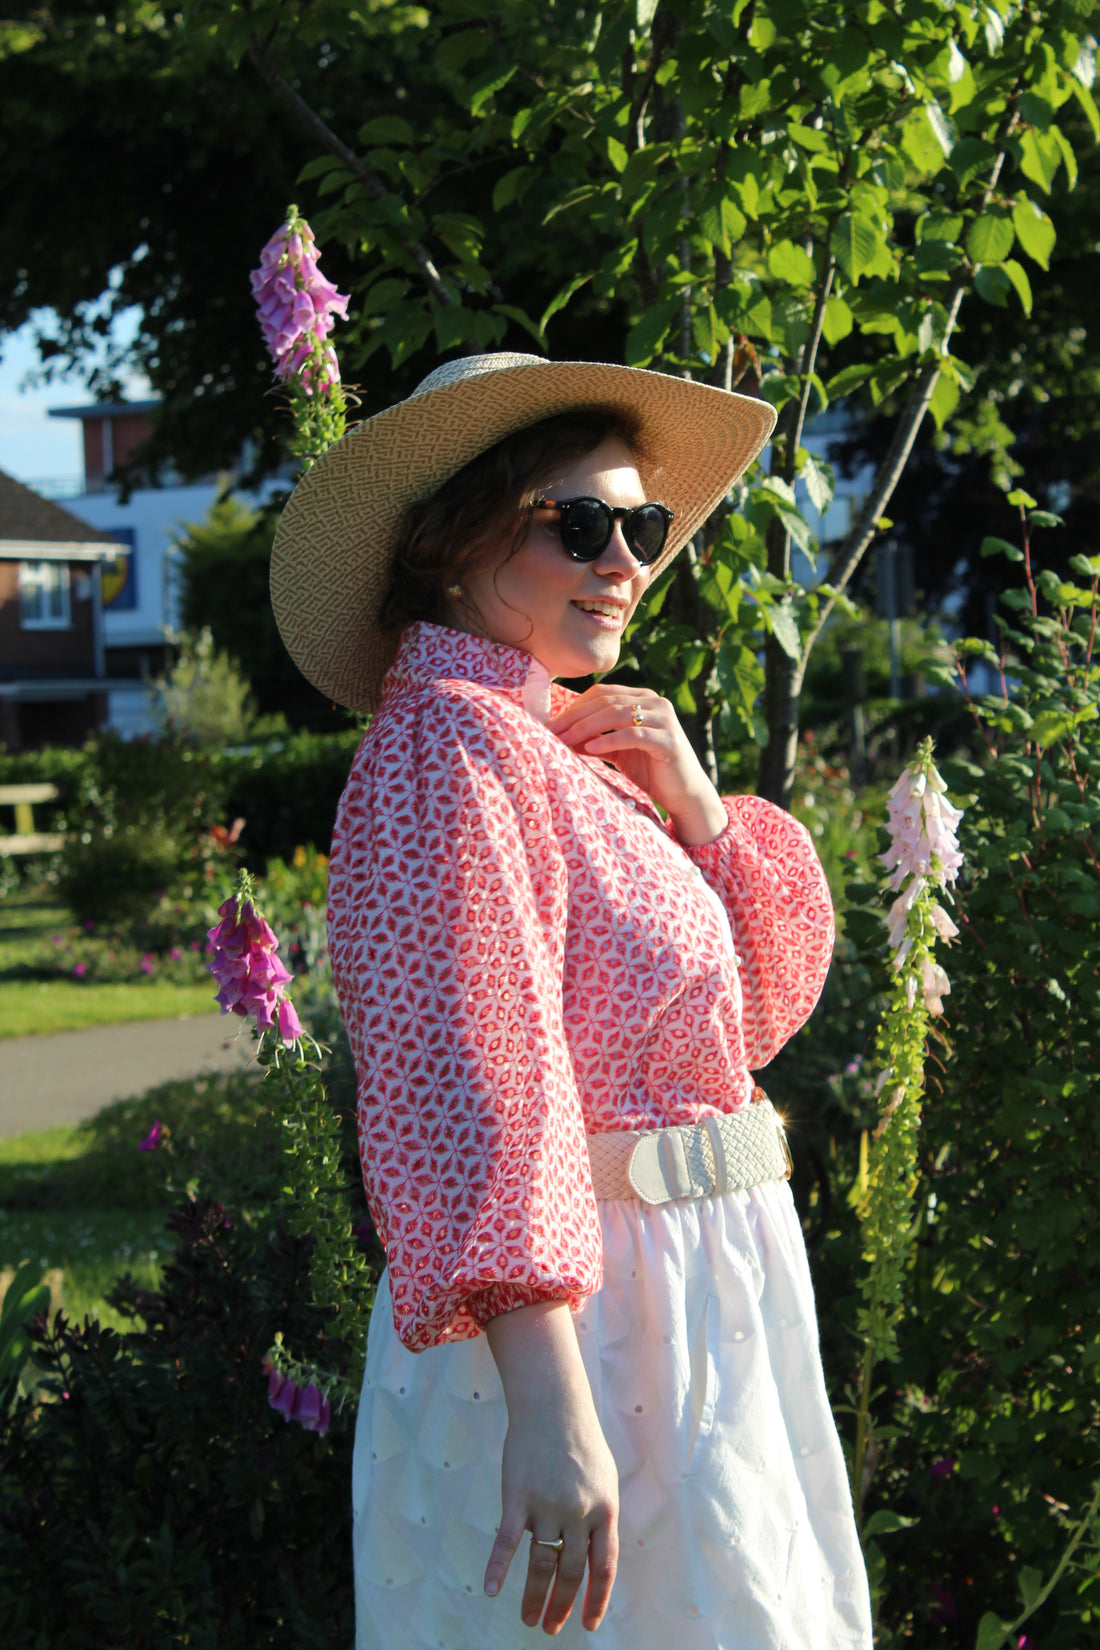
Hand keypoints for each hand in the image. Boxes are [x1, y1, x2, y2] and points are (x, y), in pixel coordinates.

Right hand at [486, 1406, 618, 1633]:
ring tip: (529, 1619)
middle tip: (551, 1628)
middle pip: (570, 1571)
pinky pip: (507, 1541)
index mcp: (605, 1509)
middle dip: (561, 1605)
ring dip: (534, 1597)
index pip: (603, 1566)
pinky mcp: (517, 1496)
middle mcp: (579, 1512)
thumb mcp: (604, 1477)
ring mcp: (547, 1505)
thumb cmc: (579, 1439)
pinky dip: (497, 1568)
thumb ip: (601, 1514)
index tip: (589, 1624)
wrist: (552, 1403)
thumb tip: (598, 1550)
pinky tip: (492, 1590)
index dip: (596, 1599)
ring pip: (541, 1563)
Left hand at [548, 684, 727, 845]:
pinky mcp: (668, 739)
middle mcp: (655, 702)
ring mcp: (664, 719)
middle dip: (575, 716)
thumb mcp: (617, 750)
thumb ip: (594, 738)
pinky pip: (633, 735)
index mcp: (643, 698)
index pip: (602, 692)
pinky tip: (590, 750)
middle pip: (607, 701)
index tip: (550, 724)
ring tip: (564, 740)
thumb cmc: (649, 770)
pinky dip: (609, 741)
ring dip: (587, 727)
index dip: (574, 706)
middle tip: (551, 731)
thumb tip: (559, 734)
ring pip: (618, 714)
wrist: (683, 793)